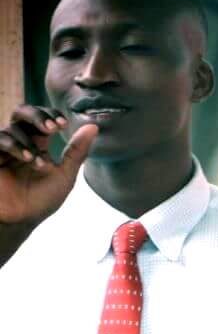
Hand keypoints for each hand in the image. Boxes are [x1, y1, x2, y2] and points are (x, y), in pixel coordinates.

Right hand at [0, 105, 97, 227]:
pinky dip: (15, 146)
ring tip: (39, 163)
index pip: (42, 118)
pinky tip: (27, 158)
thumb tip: (93, 126)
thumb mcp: (64, 175)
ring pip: (12, 128)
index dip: (51, 115)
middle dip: (38, 116)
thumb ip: (77, 151)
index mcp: (38, 144)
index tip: (63, 124)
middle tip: (53, 127)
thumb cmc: (40, 200)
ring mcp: (4, 149)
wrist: (19, 220)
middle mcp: (20, 142)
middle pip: (23, 113)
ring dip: (29, 143)